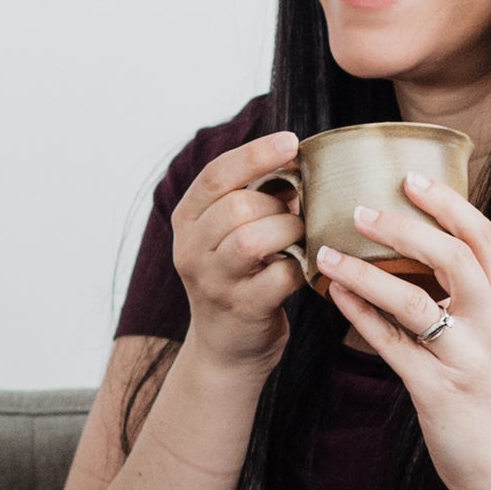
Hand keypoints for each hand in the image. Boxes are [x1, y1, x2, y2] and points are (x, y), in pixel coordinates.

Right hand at [169, 131, 308, 375]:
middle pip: (237, 206)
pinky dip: (300, 266)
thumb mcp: (228, 234)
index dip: (255, 154)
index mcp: (187, 220)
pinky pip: (279, 275)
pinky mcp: (242, 308)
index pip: (215, 175)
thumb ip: (251, 198)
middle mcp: (190, 249)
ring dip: (290, 231)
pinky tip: (304, 267)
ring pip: (253, 239)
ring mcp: (213, 282)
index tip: (292, 141)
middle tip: (297, 213)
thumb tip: (294, 162)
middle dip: (279, 204)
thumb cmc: (239, 277)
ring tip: (300, 237)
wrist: (226, 348)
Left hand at [313, 171, 490, 489]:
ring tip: (328, 254)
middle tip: (358, 210)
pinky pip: (394, 346)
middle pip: (453, 257)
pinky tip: (334, 296)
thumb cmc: (486, 393)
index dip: (448, 202)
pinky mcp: (438, 391)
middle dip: (405, 228)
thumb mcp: (486, 335)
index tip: (409, 176)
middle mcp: (490, 324)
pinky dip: (361, 316)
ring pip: (415, 302)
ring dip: (367, 273)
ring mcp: (466, 358)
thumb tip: (413, 247)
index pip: (482, 237)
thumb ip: (461, 295)